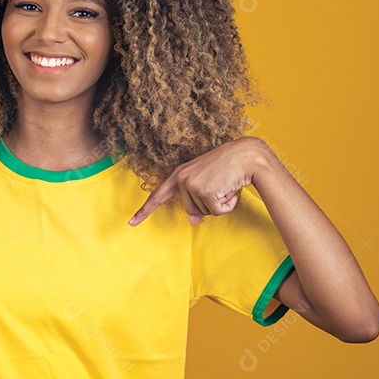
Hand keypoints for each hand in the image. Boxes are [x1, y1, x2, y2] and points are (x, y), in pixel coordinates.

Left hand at [128, 137, 261, 225]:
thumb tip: (193, 221)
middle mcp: (181, 178)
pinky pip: (216, 212)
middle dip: (209, 204)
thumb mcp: (207, 183)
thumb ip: (196, 200)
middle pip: (192, 210)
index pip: (158, 195)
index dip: (144, 211)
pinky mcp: (205, 191)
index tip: (131, 223)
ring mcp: (192, 184)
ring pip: (205, 212)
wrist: (247, 155)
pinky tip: (231, 189)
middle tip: (220, 186)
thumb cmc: (228, 167)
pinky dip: (228, 205)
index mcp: (179, 174)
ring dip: (220, 203)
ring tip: (226, 184)